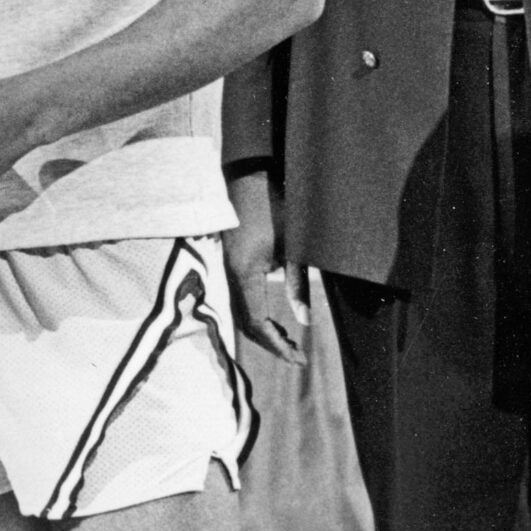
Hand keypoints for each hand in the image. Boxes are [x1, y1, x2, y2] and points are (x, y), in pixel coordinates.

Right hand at [223, 170, 305, 356]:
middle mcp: (229, 273)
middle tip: (297, 355)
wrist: (248, 172)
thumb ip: (297, 283)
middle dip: (270, 343)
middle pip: (244, 323)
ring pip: (240, 311)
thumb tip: (305, 319)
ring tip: (288, 341)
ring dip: (263, 330)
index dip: (276, 345)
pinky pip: (239, 297)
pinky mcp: (228, 260)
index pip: (256, 322)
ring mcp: (225, 267)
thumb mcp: (294, 245)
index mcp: (244, 272)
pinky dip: (255, 313)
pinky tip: (273, 318)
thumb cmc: (275, 203)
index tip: (298, 358)